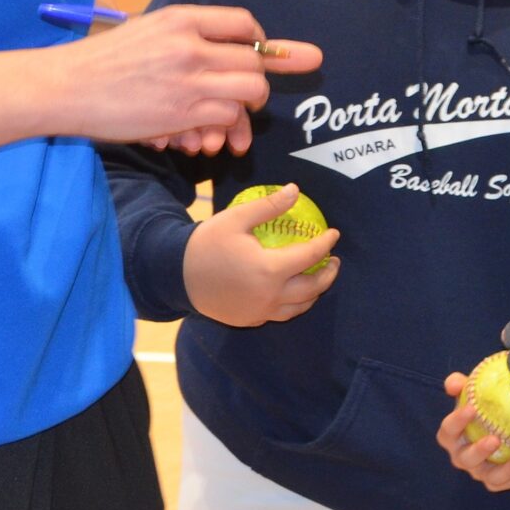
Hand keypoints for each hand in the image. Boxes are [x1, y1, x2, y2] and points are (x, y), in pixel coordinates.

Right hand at [57, 7, 318, 149]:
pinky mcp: (181, 113)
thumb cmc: (103, 61)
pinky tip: (202, 137)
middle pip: (254, 61)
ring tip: (234, 120)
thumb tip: (227, 49)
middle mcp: (189, 45)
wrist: (65, 86)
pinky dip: (223, 129)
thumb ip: (186, 35)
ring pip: (250, 91)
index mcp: (180, 19)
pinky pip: (227, 117)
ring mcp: (188, 80)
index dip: (262, 41)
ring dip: (248, 109)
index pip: (243, 23)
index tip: (263, 53)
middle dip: (262, 81)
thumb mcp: (147, 30)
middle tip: (252, 97)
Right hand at [183, 183, 339, 326]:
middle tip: (334, 260)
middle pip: (312, 288)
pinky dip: (293, 304)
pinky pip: (280, 314)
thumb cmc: (206, 244)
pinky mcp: (250, 319)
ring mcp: (260, 312)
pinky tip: (292, 292)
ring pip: (299, 307)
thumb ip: (269, 206)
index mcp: (270, 270)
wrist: (175, 276)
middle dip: (329, 274)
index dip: (325, 244)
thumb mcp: (236, 219)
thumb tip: (295, 190)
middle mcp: (270, 296)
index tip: (334, 234)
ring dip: (314, 292)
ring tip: (319, 278)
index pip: (309, 257)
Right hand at [436, 371, 509, 491]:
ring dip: (504, 470)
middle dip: (478, 451)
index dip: (457, 421)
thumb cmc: (483, 409)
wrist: (504, 426)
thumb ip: (462, 385)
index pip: (448, 430)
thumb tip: (455, 383)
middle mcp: (463, 456)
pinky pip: (506, 483)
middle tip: (495, 439)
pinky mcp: (497, 481)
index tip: (472, 408)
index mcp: (453, 436)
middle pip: (465, 459)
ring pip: (488, 477)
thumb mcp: (473, 394)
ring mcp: (480, 472)